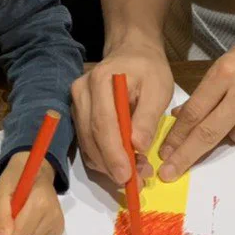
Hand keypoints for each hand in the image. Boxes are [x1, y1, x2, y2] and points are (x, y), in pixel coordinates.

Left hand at [0, 153, 63, 234]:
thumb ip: (0, 215)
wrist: (37, 173)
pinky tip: (25, 229)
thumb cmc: (16, 180)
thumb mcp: (1, 191)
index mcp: (41, 203)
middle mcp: (53, 216)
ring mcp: (58, 225)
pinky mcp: (58, 232)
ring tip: (14, 224)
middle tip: (0, 227)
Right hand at [70, 37, 173, 184]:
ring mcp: (76, 103)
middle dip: (112, 165)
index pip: (103, 124)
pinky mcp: (77, 114)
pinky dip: (103, 158)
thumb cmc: (148, 69)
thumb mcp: (159, 88)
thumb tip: (138, 146)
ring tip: (135, 173)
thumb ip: (148, 116)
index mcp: (100, 81)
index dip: (114, 153)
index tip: (128, 176)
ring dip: (109, 165)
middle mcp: (81, 92)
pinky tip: (123, 163)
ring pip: (87, 145)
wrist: (131, 53)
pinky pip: (87, 143)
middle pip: (92, 138)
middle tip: (136, 182)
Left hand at [157, 18, 234, 178]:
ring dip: (234, 129)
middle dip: (184, 157)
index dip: (176, 137)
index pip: (194, 113)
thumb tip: (182, 116)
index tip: (163, 153)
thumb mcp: (234, 57)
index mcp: (227, 72)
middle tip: (168, 173)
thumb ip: (208, 87)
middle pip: (207, 135)